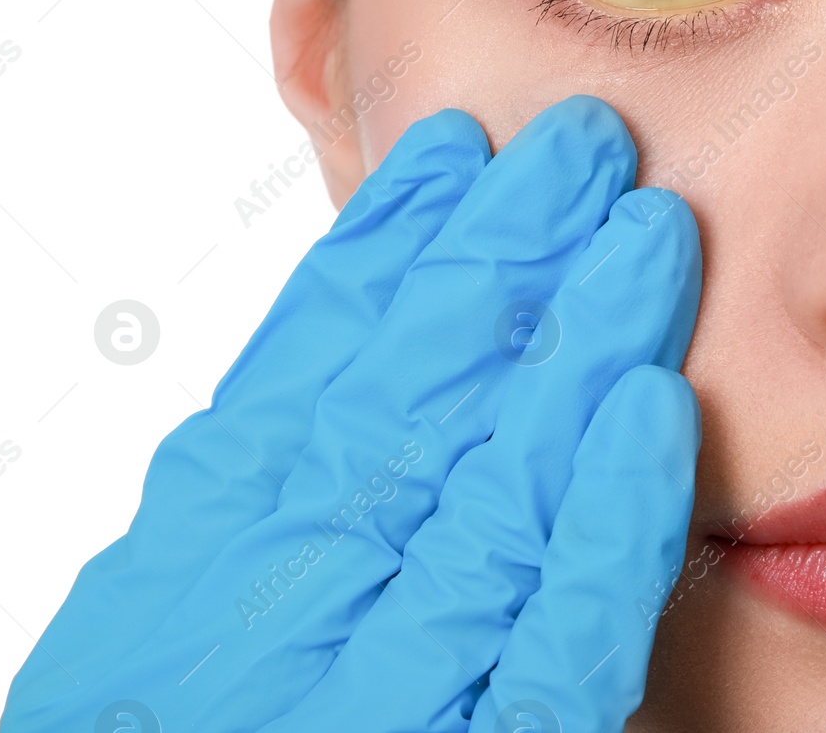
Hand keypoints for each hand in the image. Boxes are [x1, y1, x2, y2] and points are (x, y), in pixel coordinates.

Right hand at [0, 96, 702, 731]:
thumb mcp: (175, 655)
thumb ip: (261, 519)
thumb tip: (364, 351)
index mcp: (174, 601)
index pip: (296, 386)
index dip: (383, 258)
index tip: (455, 155)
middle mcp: (261, 640)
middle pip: (400, 412)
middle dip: (496, 268)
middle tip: (580, 149)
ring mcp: (369, 713)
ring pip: (484, 498)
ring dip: (569, 351)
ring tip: (643, 228)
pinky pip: (551, 648)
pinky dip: (601, 524)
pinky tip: (650, 410)